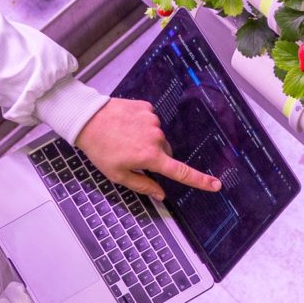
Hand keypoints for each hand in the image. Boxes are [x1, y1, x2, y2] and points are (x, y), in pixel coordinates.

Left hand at [76, 97, 221, 199]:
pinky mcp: (147, 108)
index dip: (200, 180)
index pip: (181, 172)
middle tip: (131, 155)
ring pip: (158, 136)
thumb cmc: (100, 149)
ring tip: (125, 138)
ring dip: (147, 139)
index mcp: (150, 157)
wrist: (86, 119)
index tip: (216, 184)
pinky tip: (126, 125)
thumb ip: (143, 185)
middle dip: (154, 156)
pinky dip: (142, 125)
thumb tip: (161, 194)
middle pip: (166, 152)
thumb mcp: (117, 174)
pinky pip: (151, 121)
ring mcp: (153, 121)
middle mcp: (156, 138)